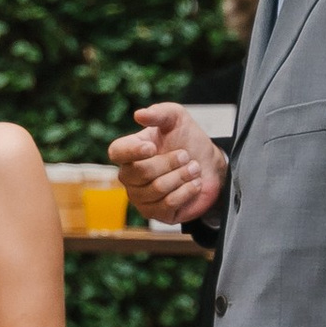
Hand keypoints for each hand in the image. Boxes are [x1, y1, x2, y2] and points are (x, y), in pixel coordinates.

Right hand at [110, 101, 225, 226]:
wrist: (209, 165)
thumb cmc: (187, 140)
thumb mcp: (177, 118)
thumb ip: (160, 113)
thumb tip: (139, 115)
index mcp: (129, 151)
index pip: (117, 152)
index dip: (132, 152)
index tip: (153, 148)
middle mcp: (130, 176)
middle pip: (140, 173)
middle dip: (170, 163)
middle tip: (186, 156)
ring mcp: (140, 197)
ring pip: (156, 189)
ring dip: (181, 177)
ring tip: (193, 169)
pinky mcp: (156, 213)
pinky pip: (167, 205)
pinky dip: (186, 192)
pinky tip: (194, 184)